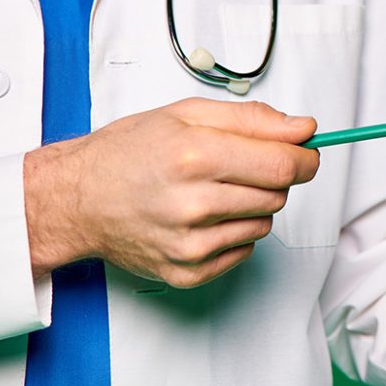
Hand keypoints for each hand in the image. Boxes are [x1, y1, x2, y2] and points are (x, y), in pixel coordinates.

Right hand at [23, 98, 319, 287]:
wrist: (78, 198)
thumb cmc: (129, 152)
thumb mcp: (188, 114)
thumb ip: (253, 120)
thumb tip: (303, 129)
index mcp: (194, 156)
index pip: (281, 165)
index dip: (305, 159)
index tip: (306, 154)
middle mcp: (192, 203)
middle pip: (277, 195)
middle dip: (273, 178)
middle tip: (240, 167)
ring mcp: (189, 243)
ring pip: (264, 223)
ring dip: (252, 206)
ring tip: (214, 191)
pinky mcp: (187, 271)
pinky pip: (244, 250)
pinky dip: (234, 233)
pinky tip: (203, 217)